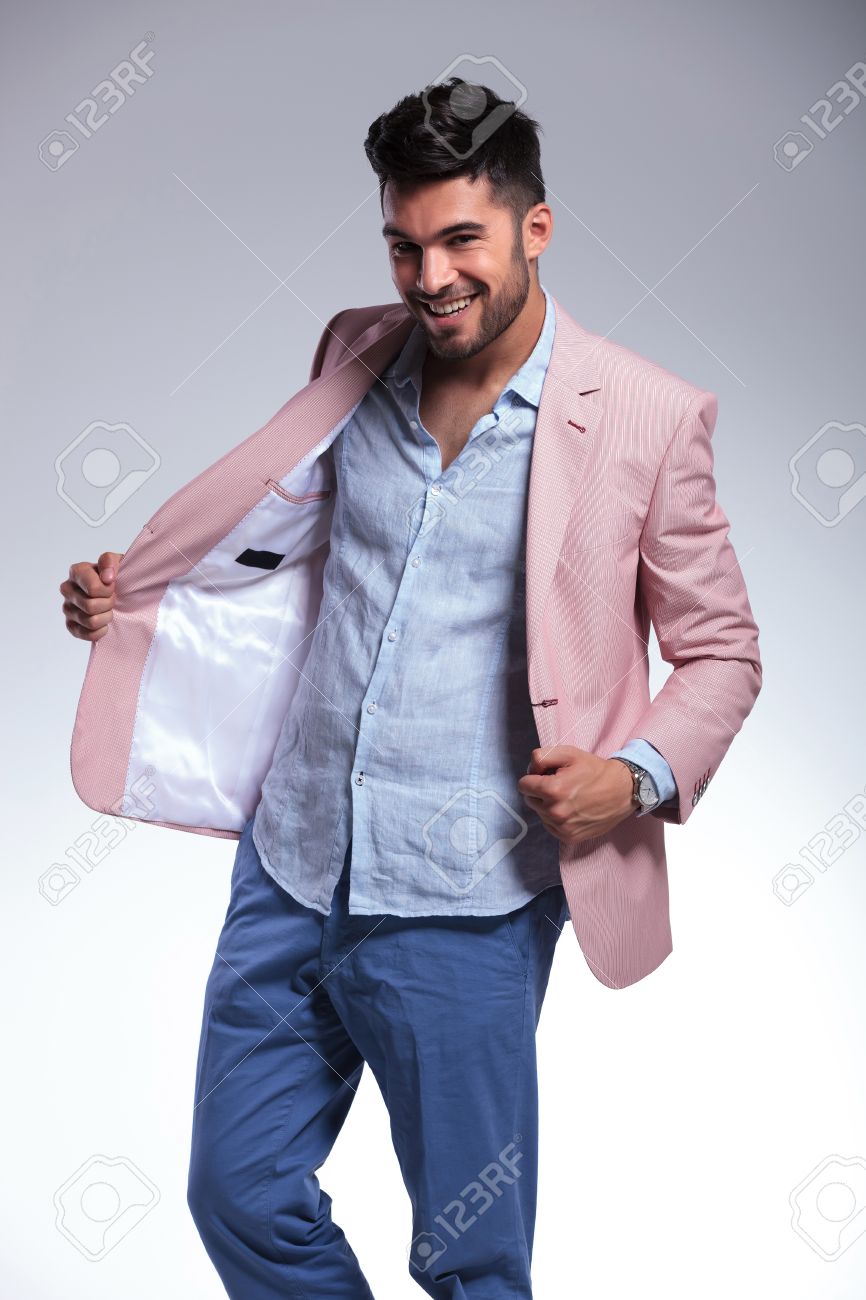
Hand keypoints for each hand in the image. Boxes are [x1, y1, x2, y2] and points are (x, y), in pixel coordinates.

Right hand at [59, 551, 124, 641]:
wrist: (118, 590)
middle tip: (112, 599)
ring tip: (108, 609)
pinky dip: (100, 631)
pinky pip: (86, 634)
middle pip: (90, 607)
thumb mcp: (118, 562)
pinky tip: (104, 623)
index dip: (108, 590)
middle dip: (108, 604)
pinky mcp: (70, 625)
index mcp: (76, 572)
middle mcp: (67, 589)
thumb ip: (110, 561)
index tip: (112, 586)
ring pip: (90, 622)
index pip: (93, 589)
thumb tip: (107, 577)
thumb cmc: (116, 575)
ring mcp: (67, 608)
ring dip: (106, 617)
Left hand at [517, 745, 635, 844]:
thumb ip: (541, 756)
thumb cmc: (595, 770)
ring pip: (540, 813)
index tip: (546, 775)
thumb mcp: (569, 753)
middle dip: (540, 791)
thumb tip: (530, 770)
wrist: (622, 791)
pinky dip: (556, 818)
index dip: (533, 777)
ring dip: (548, 805)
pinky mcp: (569, 837)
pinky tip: (571, 809)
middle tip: (560, 784)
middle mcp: (555, 812)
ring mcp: (562, 827)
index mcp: (553, 790)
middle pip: (530, 800)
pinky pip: (550, 826)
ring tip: (568, 797)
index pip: (523, 785)